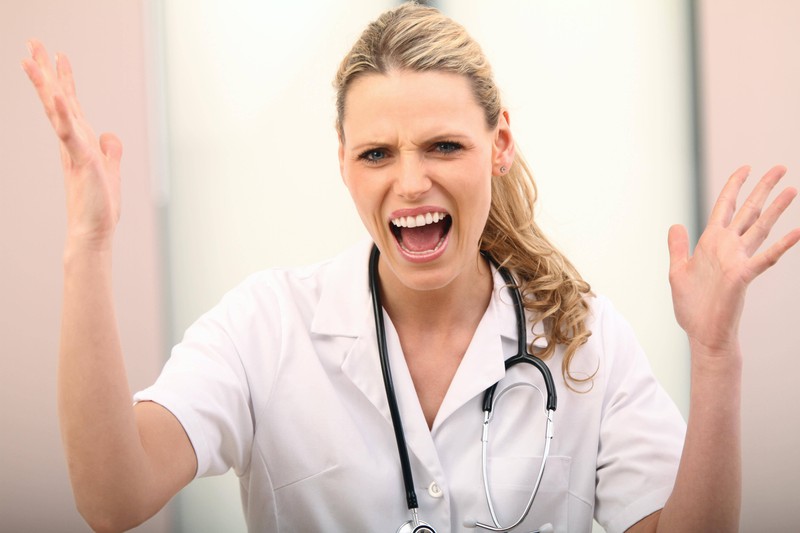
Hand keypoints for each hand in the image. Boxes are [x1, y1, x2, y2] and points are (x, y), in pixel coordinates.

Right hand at [22, 40, 121, 251]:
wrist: (93, 231)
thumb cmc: (99, 206)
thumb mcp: (110, 170)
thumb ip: (110, 150)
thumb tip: (109, 134)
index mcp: (78, 141)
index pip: (69, 103)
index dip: (64, 79)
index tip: (57, 54)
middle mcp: (72, 141)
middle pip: (56, 99)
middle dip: (45, 70)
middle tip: (32, 42)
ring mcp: (74, 150)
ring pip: (56, 110)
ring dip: (45, 84)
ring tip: (31, 59)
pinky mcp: (81, 160)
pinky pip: (70, 133)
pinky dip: (65, 114)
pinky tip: (58, 95)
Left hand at [667, 165, 799, 353]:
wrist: (701, 333)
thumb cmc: (692, 307)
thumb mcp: (678, 271)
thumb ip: (678, 247)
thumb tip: (675, 225)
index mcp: (711, 243)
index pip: (724, 207)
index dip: (734, 187)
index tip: (746, 168)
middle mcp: (727, 247)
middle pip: (748, 211)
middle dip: (763, 188)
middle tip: (780, 167)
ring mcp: (737, 260)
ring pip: (760, 227)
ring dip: (776, 208)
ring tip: (792, 190)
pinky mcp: (742, 276)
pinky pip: (765, 257)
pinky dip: (782, 244)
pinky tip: (798, 231)